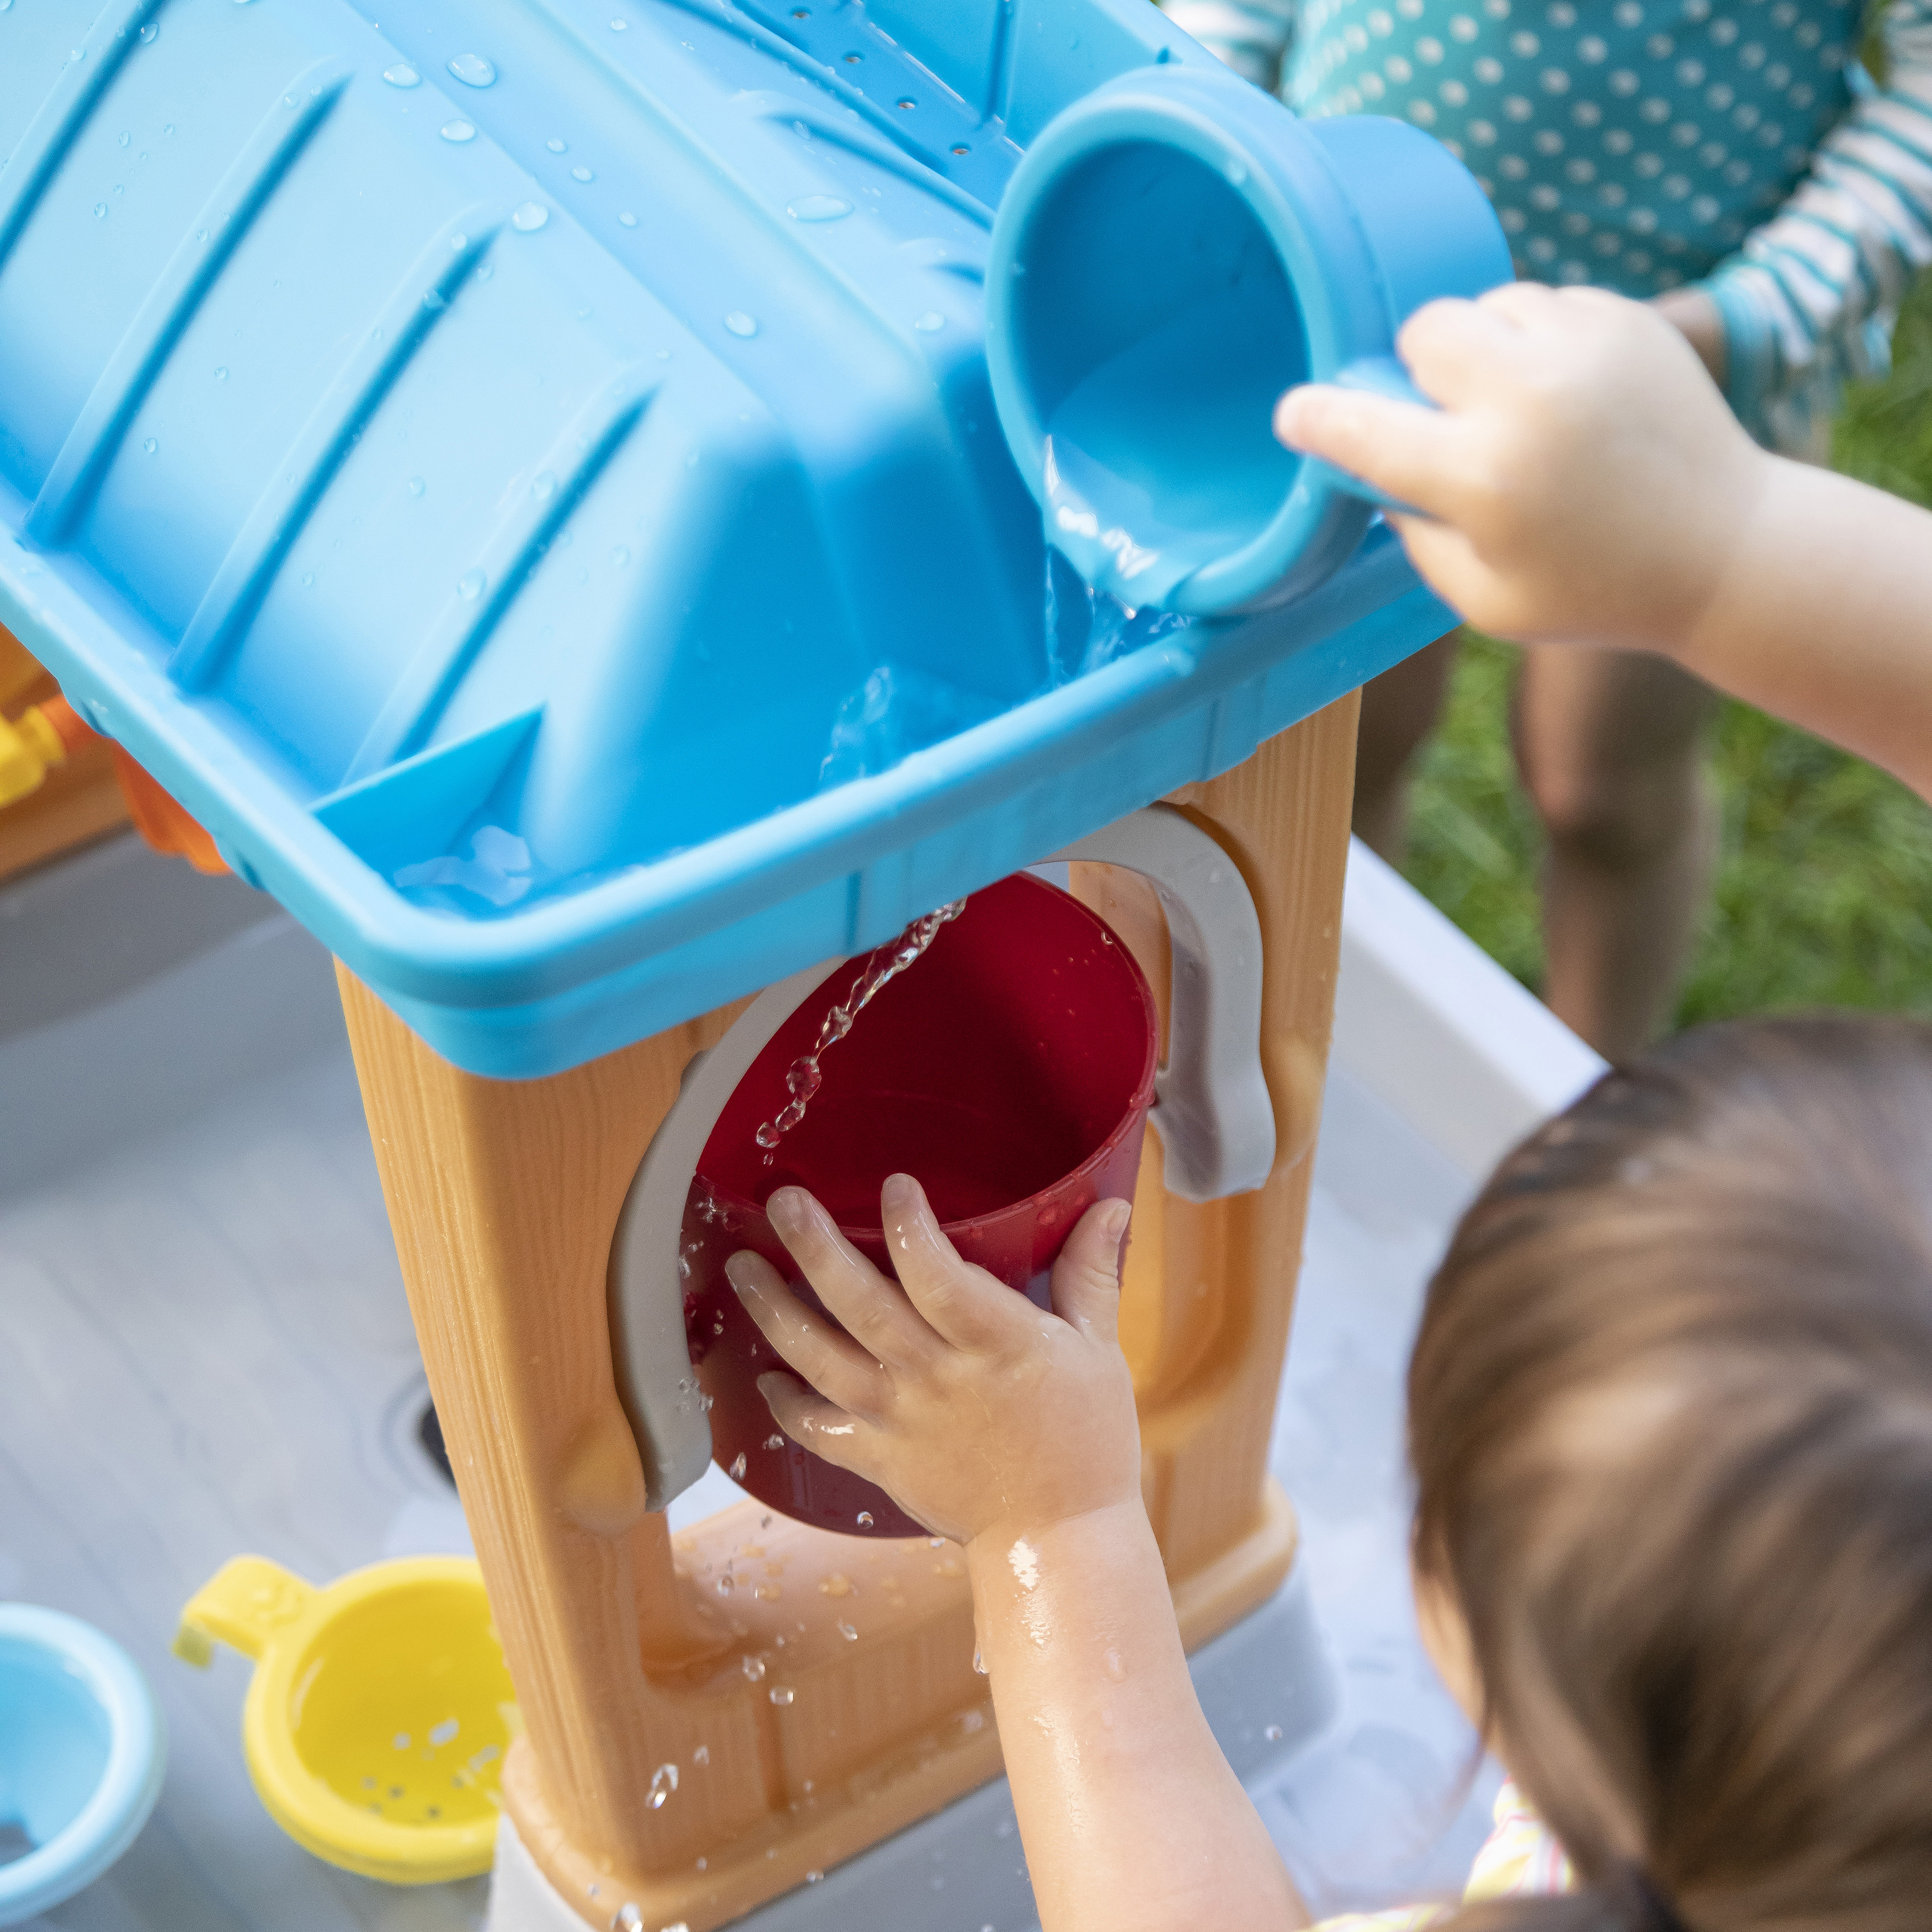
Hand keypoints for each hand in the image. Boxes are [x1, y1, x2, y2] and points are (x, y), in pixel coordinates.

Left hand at [726, 1174, 1139, 1546]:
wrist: (1058, 1540)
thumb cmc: (1086, 1439)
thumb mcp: (1099, 1349)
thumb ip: (1091, 1273)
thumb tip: (1111, 1203)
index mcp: (998, 1344)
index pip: (940, 1277)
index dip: (911, 1229)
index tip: (894, 1186)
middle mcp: (938, 1379)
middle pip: (864, 1307)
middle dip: (815, 1249)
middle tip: (782, 1201)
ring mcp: (901, 1421)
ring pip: (823, 1361)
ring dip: (776, 1313)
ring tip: (742, 1267)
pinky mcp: (880, 1461)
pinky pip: (818, 1429)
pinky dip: (783, 1404)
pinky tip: (761, 1369)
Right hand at [1274, 283, 1773, 656]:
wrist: (1728, 550)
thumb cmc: (1594, 592)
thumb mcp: (1483, 600)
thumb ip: (1415, 534)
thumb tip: (1375, 470)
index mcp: (1484, 480)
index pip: (1365, 429)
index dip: (1317, 418)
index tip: (1298, 413)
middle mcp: (1528, 399)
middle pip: (1424, 332)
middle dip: (1419, 370)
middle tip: (1446, 416)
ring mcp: (1585, 348)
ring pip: (1485, 305)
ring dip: (1481, 349)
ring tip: (1516, 404)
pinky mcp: (1627, 321)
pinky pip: (1545, 303)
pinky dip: (1538, 342)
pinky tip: (1564, 394)